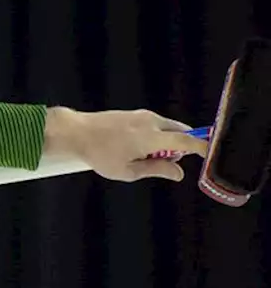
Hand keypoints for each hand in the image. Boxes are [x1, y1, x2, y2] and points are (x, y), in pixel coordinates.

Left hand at [42, 107, 208, 181]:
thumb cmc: (99, 154)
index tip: (210, 154)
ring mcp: (143, 115)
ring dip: (166, 141)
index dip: (202, 148)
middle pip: (181, 132)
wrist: (76, 132)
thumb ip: (156, 170)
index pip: (187, 141)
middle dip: (180, 147)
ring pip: (168, 128)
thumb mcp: (127, 170)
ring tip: (142, 155)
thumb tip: (178, 173)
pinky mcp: (135, 113)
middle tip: (162, 161)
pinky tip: (135, 146)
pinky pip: (156, 124)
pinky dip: (156, 135)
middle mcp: (151, 122)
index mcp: (151, 137)